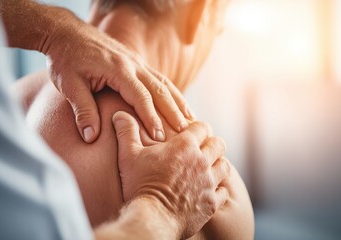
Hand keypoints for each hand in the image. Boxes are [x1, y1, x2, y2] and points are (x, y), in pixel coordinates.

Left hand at [41, 7, 190, 142]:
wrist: (67, 32)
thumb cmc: (66, 58)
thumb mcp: (69, 85)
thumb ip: (82, 111)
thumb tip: (90, 137)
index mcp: (118, 69)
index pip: (141, 97)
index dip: (152, 118)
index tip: (160, 137)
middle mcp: (132, 64)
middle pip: (160, 90)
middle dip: (173, 111)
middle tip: (186, 131)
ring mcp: (136, 61)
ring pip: (163, 82)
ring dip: (178, 101)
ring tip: (190, 118)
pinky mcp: (135, 62)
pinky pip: (158, 78)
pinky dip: (170, 92)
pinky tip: (177, 102)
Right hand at [112, 111, 229, 237]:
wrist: (152, 218)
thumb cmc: (140, 184)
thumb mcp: (129, 155)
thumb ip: (127, 132)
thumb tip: (120, 114)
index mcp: (185, 146)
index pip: (203, 127)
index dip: (198, 128)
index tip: (192, 134)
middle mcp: (201, 162)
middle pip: (219, 144)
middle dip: (212, 144)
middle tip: (202, 150)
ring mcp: (209, 183)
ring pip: (225, 166)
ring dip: (218, 165)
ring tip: (208, 169)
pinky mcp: (212, 203)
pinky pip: (224, 190)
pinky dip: (219, 189)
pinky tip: (209, 190)